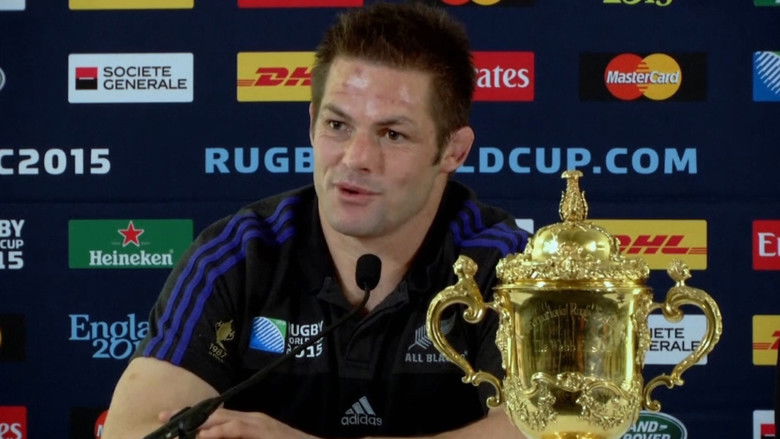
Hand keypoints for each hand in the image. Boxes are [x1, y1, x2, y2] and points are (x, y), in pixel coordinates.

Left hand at [159, 408, 314, 438]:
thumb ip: (238, 438)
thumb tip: (213, 438)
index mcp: (247, 422)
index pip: (215, 415)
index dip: (192, 416)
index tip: (168, 418)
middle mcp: (250, 418)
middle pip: (214, 413)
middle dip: (188, 415)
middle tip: (163, 418)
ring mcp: (258, 423)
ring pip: (222, 419)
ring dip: (199, 424)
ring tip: (178, 428)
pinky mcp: (263, 431)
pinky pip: (237, 429)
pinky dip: (220, 432)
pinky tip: (205, 436)